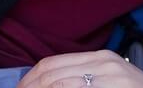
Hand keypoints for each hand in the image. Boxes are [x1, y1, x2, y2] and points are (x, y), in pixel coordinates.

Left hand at [17, 50, 142, 87]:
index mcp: (100, 58)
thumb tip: (53, 84)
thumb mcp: (113, 81)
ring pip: (59, 84)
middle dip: (29, 87)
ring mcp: (110, 78)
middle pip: (51, 74)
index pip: (52, 64)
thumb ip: (85, 79)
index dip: (29, 79)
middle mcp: (103, 64)